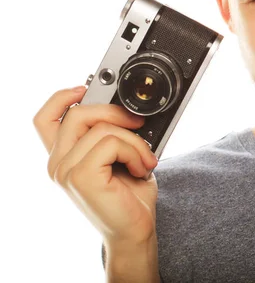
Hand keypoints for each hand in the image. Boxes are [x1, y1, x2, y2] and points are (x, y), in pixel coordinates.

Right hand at [33, 87, 158, 244]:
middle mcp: (58, 163)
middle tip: (139, 125)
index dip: (62, 97)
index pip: (45, 119)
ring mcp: (65, 170)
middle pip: (77, 113)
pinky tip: (141, 168)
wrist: (135, 230)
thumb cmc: (130, 195)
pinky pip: (110, 142)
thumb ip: (109, 133)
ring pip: (101, 127)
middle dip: (115, 112)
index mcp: (64, 156)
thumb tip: (125, 107)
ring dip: (134, 140)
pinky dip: (134, 150)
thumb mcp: (119, 156)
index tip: (86, 88)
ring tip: (144, 159)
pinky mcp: (80, 176)